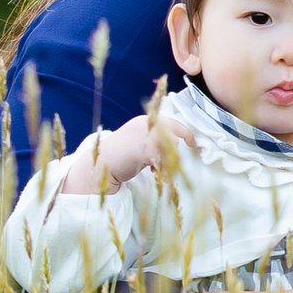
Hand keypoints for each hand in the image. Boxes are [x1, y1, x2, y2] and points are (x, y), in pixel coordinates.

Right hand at [60, 112, 195, 193]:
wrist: (99, 165)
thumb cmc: (122, 156)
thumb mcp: (141, 142)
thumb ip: (157, 140)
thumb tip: (178, 147)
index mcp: (146, 120)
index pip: (173, 123)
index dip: (186, 134)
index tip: (193, 144)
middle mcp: (145, 124)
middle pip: (174, 137)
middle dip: (176, 153)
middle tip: (173, 164)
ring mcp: (143, 135)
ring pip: (169, 149)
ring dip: (168, 162)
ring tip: (157, 169)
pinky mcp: (141, 149)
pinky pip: (161, 159)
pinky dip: (162, 169)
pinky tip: (153, 172)